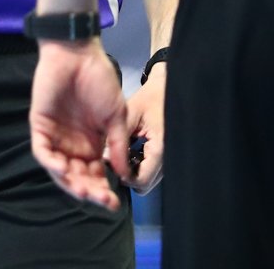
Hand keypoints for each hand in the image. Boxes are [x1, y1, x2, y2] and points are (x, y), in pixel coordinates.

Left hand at [30, 40, 130, 209]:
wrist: (78, 54)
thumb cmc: (99, 80)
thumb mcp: (116, 115)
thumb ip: (117, 145)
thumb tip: (124, 174)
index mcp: (92, 143)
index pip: (95, 174)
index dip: (103, 190)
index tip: (114, 203)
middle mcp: (73, 144)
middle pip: (78, 176)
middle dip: (89, 190)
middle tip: (101, 199)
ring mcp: (56, 136)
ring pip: (59, 170)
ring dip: (70, 182)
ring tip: (84, 190)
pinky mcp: (40, 127)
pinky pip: (43, 152)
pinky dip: (52, 163)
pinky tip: (64, 169)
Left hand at [123, 63, 165, 192]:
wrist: (169, 89)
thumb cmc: (152, 98)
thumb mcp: (130, 114)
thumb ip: (118, 138)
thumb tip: (104, 160)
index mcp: (160, 150)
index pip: (140, 181)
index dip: (123, 176)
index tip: (112, 165)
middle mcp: (168, 160)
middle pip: (143, 184)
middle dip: (127, 176)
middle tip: (115, 160)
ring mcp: (169, 161)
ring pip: (147, 179)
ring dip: (134, 170)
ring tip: (124, 152)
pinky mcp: (167, 157)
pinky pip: (152, 171)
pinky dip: (141, 165)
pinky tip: (134, 150)